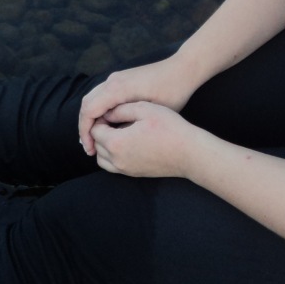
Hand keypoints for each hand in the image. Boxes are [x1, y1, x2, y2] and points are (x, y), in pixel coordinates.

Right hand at [78, 56, 199, 154]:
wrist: (183, 69)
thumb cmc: (172, 92)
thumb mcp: (151, 112)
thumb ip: (127, 122)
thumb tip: (109, 136)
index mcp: (117, 88)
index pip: (89, 111)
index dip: (85, 132)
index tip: (90, 150)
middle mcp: (112, 81)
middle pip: (86, 104)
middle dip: (85, 128)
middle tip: (90, 149)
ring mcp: (116, 78)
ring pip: (92, 99)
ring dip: (91, 119)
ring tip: (96, 141)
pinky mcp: (121, 79)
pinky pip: (102, 96)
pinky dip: (99, 111)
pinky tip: (107, 126)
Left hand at [89, 102, 203, 178]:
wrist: (189, 153)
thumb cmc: (169, 128)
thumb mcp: (145, 109)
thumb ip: (121, 110)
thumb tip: (106, 113)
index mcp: (116, 142)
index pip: (95, 130)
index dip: (100, 118)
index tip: (112, 111)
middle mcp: (116, 159)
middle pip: (96, 145)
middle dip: (100, 131)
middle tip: (114, 119)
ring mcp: (125, 169)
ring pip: (102, 159)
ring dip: (105, 145)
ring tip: (118, 132)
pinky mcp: (133, 174)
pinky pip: (113, 167)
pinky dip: (112, 156)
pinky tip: (126, 144)